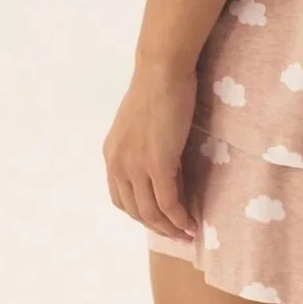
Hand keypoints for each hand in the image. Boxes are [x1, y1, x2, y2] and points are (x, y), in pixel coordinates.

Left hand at [102, 60, 198, 241]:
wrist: (162, 70)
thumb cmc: (156, 86)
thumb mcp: (140, 122)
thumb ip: (142, 144)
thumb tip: (157, 159)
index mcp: (111, 154)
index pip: (121, 198)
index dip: (140, 214)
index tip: (159, 220)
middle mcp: (118, 164)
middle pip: (135, 210)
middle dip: (156, 226)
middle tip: (177, 233)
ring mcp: (136, 166)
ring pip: (150, 212)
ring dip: (169, 227)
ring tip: (187, 233)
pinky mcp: (158, 164)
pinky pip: (168, 202)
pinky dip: (179, 217)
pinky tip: (190, 223)